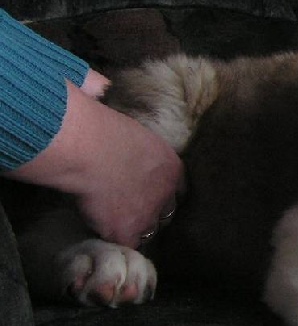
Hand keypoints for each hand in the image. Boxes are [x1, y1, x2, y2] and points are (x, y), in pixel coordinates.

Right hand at [7, 76, 183, 248]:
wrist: (90, 147)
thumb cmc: (99, 123)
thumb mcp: (121, 111)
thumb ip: (118, 107)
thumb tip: (97, 83)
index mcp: (171, 165)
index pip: (178, 186)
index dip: (165, 190)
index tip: (153, 190)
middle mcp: (167, 192)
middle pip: (168, 211)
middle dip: (155, 211)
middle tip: (136, 209)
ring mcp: (149, 214)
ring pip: (150, 229)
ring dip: (137, 227)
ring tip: (121, 222)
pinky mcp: (127, 230)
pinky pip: (126, 242)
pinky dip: (114, 238)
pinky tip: (104, 232)